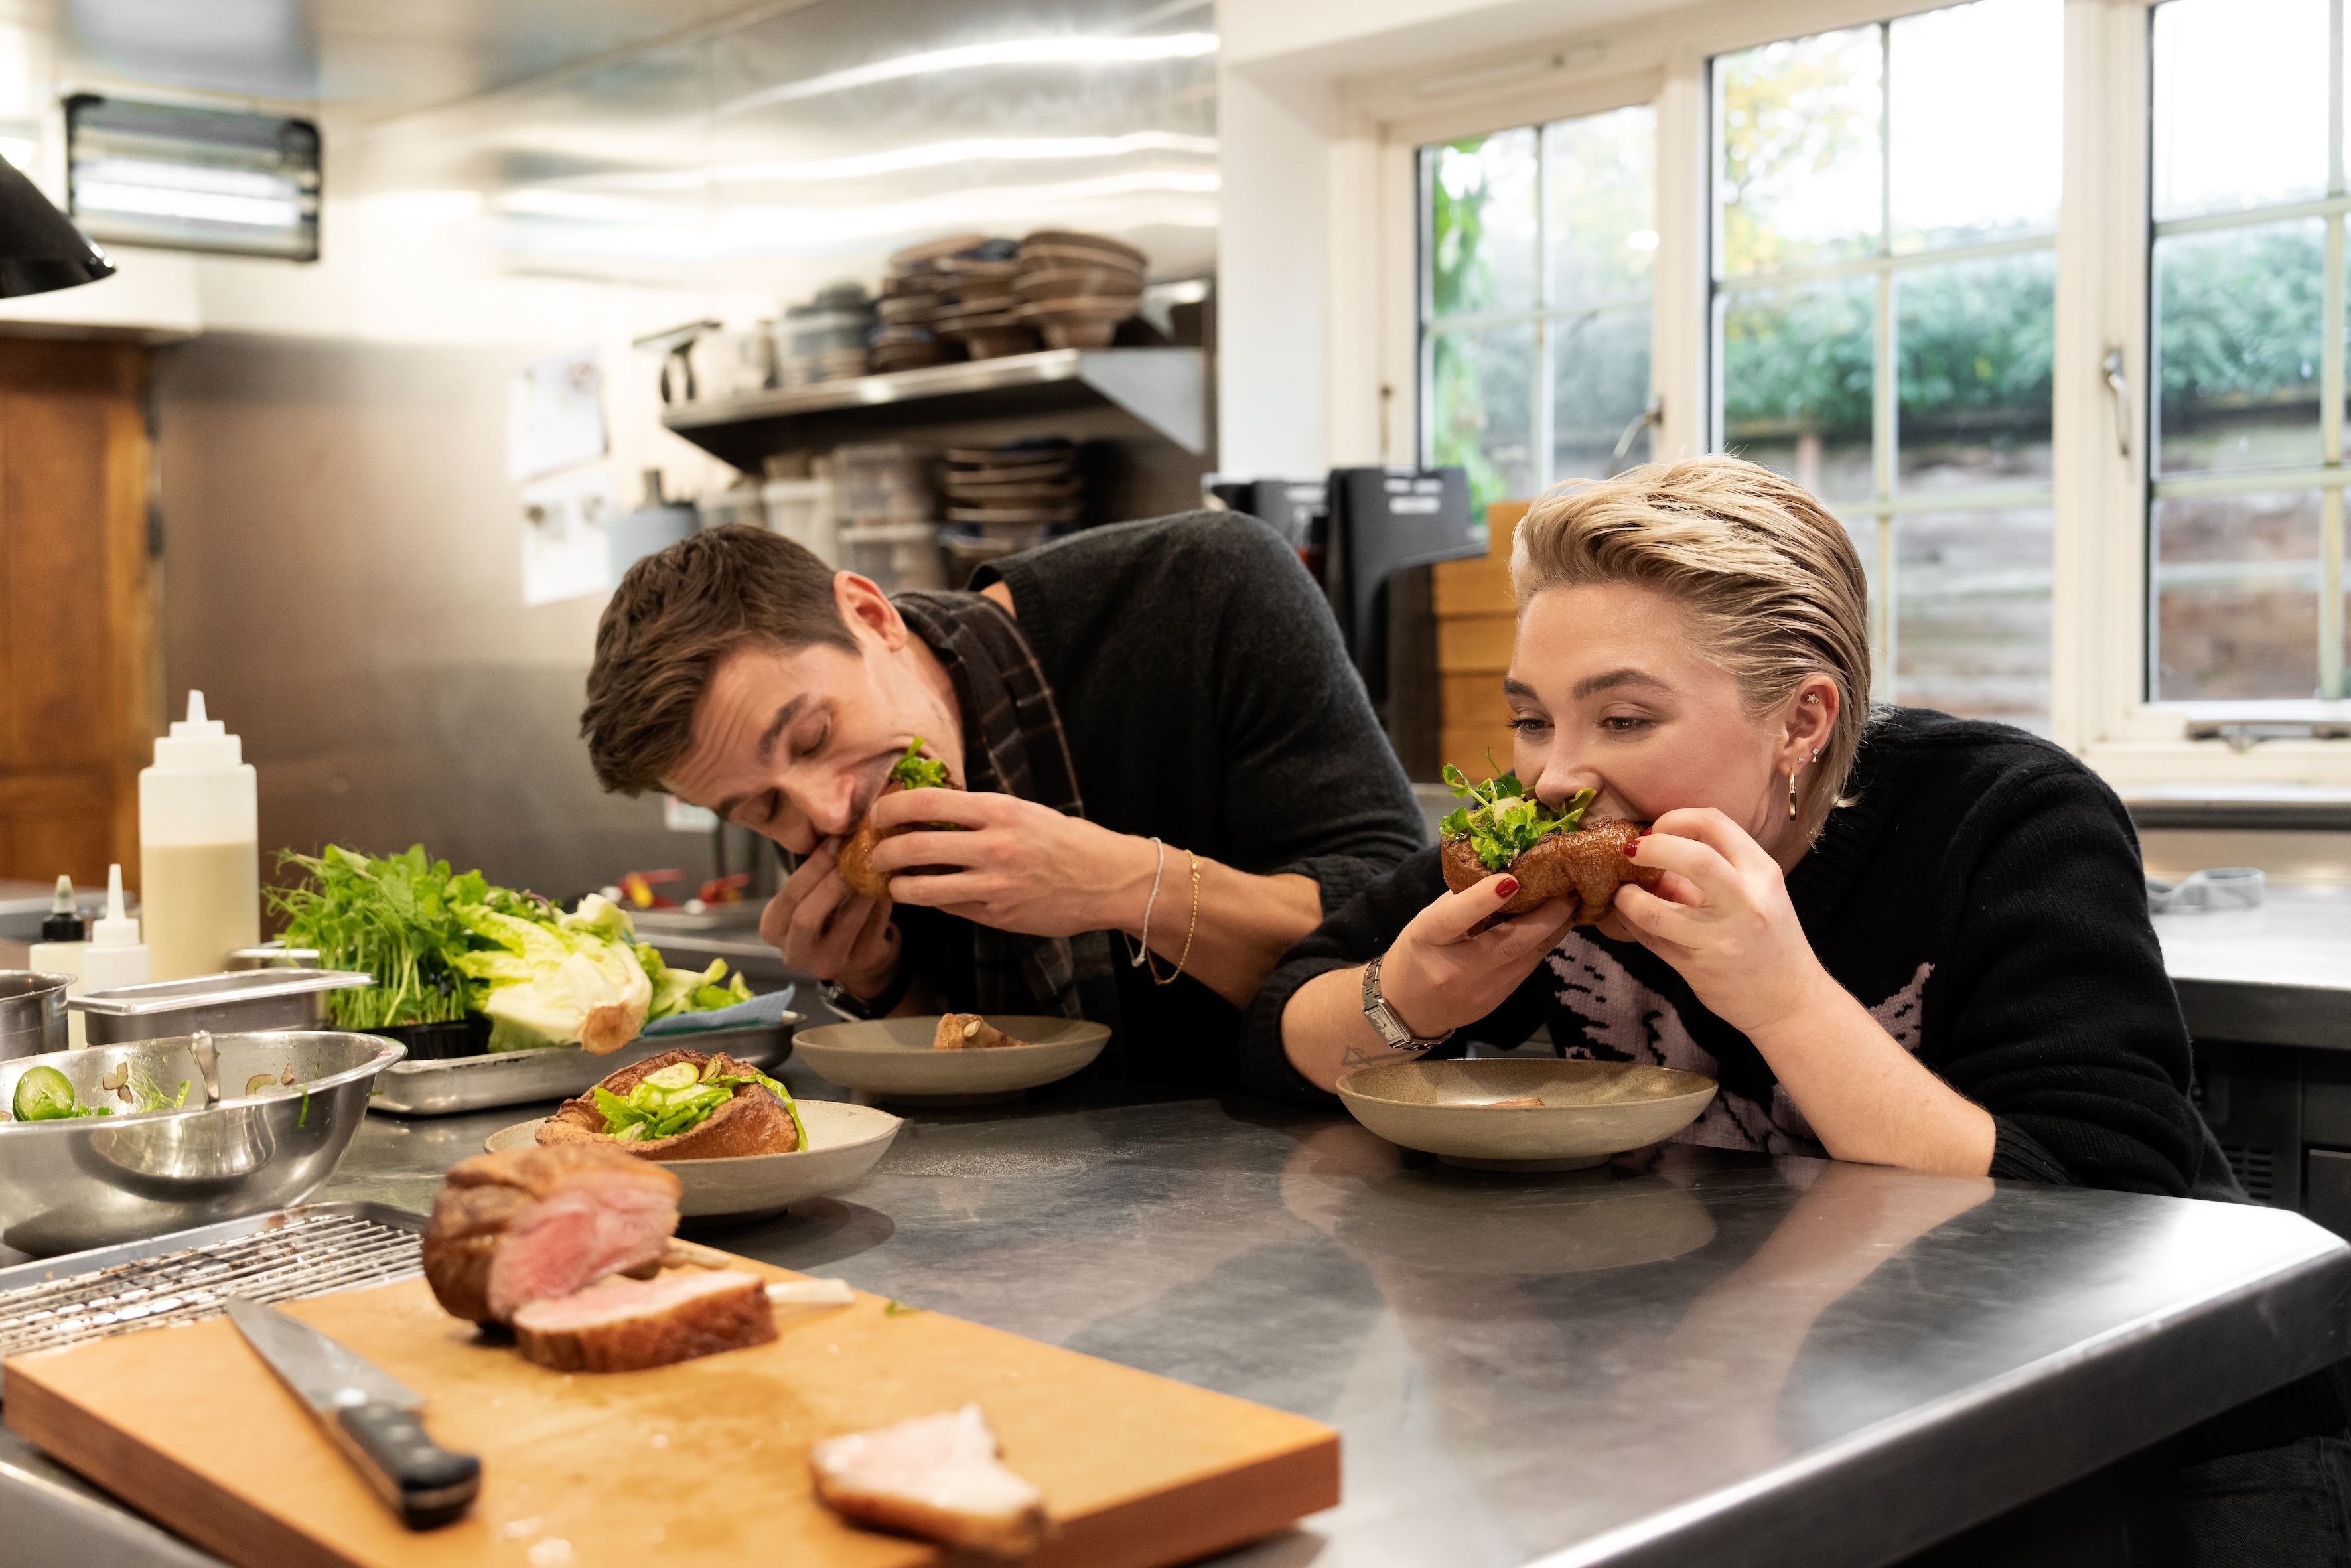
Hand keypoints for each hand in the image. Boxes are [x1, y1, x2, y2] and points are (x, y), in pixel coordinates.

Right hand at [759, 840, 899, 994]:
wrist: (854, 949)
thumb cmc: (826, 912)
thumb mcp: (808, 895)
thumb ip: (814, 873)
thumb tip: (838, 834)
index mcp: (774, 929)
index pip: (789, 897)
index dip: (812, 869)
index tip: (833, 843)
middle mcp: (795, 953)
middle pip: (807, 917)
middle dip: (830, 883)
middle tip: (852, 856)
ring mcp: (828, 964)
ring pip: (846, 922)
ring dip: (861, 889)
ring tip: (875, 864)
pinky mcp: (861, 962)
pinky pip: (874, 927)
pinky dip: (881, 902)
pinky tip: (889, 882)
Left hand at [865, 788, 1154, 937]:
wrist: (1107, 880)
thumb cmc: (1064, 840)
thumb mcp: (1023, 811)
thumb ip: (978, 812)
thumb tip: (926, 811)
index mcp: (999, 811)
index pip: (927, 802)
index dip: (891, 807)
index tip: (878, 813)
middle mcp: (993, 847)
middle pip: (914, 846)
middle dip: (883, 852)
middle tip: (874, 854)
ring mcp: (994, 886)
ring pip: (922, 888)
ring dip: (897, 887)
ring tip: (893, 884)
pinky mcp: (997, 916)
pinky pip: (950, 908)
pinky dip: (934, 902)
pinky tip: (933, 896)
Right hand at [1375, 874, 1575, 1039]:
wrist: (1409, 1009)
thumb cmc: (1418, 953)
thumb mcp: (1427, 920)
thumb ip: (1462, 899)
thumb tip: (1504, 869)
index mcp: (1429, 939)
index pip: (1455, 919)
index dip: (1484, 899)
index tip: (1512, 879)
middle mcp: (1457, 969)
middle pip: (1510, 942)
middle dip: (1547, 914)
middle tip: (1568, 887)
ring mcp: (1483, 989)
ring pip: (1530, 955)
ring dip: (1555, 927)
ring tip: (1571, 901)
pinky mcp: (1500, 999)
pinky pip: (1529, 965)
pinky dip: (1543, 942)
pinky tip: (1555, 924)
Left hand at [1610, 807, 1834, 1038]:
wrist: (1790, 1000)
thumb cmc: (1769, 940)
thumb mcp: (1754, 893)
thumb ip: (1711, 869)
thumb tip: (1655, 850)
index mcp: (1762, 874)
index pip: (1714, 823)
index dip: (1675, 819)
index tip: (1657, 830)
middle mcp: (1745, 903)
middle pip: (1692, 858)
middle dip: (1651, 848)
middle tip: (1631, 853)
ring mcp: (1720, 938)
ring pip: (1654, 909)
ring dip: (1627, 897)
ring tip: (1622, 893)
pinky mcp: (1697, 969)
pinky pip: (1650, 939)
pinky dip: (1631, 924)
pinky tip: (1629, 918)